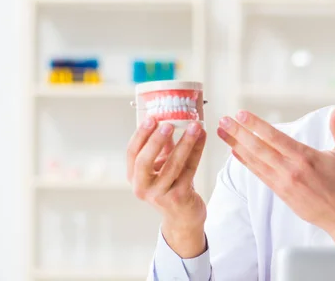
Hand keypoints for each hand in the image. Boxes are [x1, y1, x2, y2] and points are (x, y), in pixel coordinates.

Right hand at [127, 118, 207, 257]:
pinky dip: (197, 151)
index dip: (140, 135)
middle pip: (144, 161)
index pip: (132, 153)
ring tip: (194, 126)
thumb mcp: (161, 165)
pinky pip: (189, 170)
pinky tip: (202, 138)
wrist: (183, 216)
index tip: (151, 118)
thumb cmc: (171, 186)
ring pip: (172, 165)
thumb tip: (170, 117)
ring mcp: (160, 194)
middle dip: (156, 140)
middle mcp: (143, 187)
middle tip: (168, 123)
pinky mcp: (179, 197)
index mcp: (134, 176)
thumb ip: (163, 145)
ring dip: (185, 143)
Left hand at [217, 106, 334, 244]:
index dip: (257, 125)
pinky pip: (259, 174)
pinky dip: (246, 162)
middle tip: (224, 120)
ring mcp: (283, 182)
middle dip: (239, 133)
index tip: (242, 114)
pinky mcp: (281, 192)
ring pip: (255, 161)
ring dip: (236, 145)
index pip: (275, 137)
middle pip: (259, 148)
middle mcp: (291, 170)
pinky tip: (235, 151)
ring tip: (222, 133)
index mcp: (305, 158)